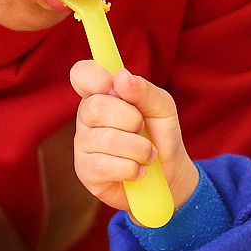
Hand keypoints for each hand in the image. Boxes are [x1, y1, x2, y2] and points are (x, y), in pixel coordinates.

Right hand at [69, 61, 200, 217]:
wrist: (169, 175)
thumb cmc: (160, 136)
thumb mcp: (162, 108)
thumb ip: (144, 90)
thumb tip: (121, 77)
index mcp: (102, 94)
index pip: (81, 74)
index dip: (95, 76)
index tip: (115, 86)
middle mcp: (86, 117)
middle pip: (95, 107)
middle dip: (131, 119)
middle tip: (142, 129)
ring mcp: (83, 144)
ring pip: (105, 139)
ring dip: (139, 148)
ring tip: (148, 154)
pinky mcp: (86, 171)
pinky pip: (104, 165)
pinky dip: (131, 169)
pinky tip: (138, 171)